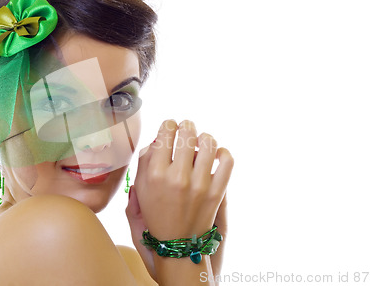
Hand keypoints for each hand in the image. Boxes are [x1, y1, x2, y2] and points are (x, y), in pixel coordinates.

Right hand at [126, 119, 233, 278]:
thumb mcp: (142, 188)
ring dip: (204, 138)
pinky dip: (222, 153)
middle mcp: (177, 177)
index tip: (171, 127)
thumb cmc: (157, 213)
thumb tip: (159, 138)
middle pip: (187, 133)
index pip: (166, 133)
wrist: (177, 244)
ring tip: (201, 142)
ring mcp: (200, 184)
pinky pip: (227, 161)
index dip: (169, 125)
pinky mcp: (217, 192)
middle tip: (187, 128)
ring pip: (208, 143)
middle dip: (187, 126)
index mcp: (156, 174)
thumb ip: (145, 160)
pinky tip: (215, 156)